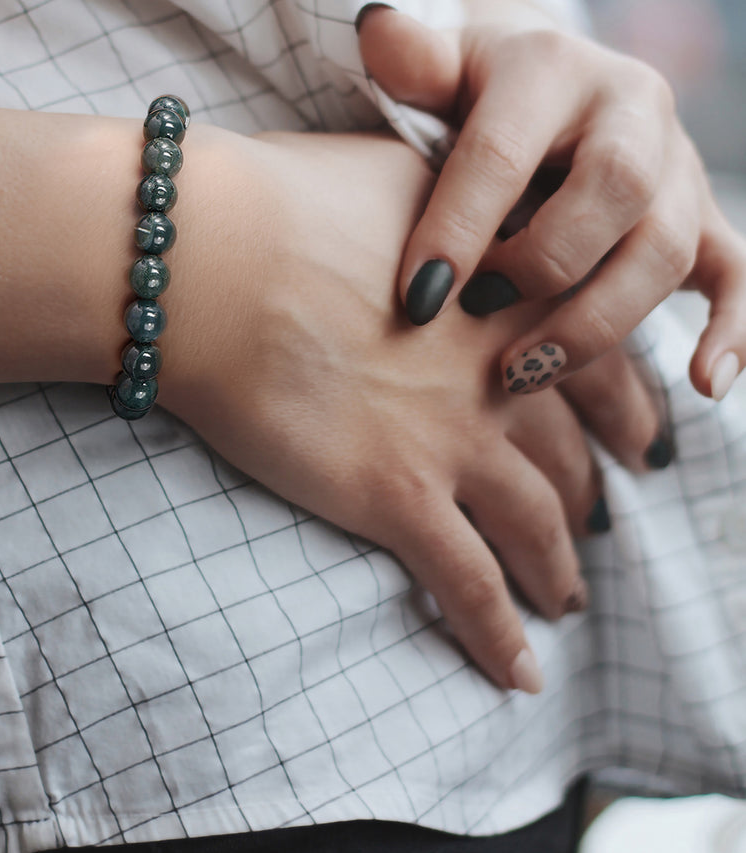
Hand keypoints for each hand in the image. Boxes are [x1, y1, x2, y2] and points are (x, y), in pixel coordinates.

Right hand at [161, 127, 649, 692]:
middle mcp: (501, 373)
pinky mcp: (398, 497)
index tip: (639, 437)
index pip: (596, 363)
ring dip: (558, 570)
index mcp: (509, 295)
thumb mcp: (406, 177)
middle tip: (605, 519)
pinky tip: (520, 675)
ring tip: (568, 600)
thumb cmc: (287, 203)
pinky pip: (471, 585)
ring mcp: (455, 441)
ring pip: (537, 525)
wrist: (213, 260)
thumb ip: (462, 210)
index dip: (625, 408)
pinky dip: (500, 635)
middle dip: (594, 494)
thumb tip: (474, 215)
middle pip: (572, 453)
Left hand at [357, 6, 745, 402]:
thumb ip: (412, 61)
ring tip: (523, 372)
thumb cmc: (472, 97)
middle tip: (476, 316)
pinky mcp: (702, 217)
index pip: (506, 150)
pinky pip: (739, 272)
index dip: (459, 229)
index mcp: (554, 66)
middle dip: (543, 266)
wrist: (545, 93)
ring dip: (598, 320)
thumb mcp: (439, 70)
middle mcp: (632, 106)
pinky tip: (706, 383)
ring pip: (666, 246)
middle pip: (615, 189)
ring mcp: (676, 164)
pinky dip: (733, 327)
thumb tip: (378, 27)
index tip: (417, 300)